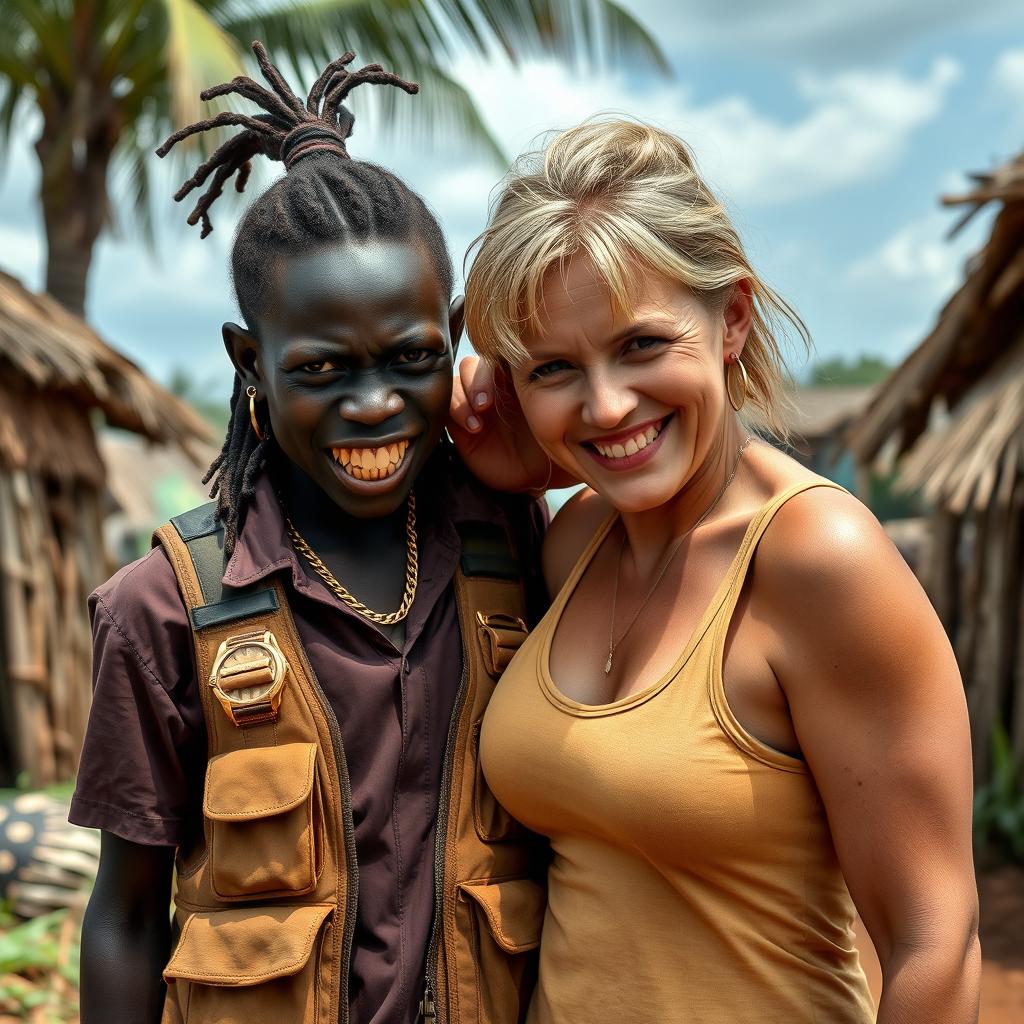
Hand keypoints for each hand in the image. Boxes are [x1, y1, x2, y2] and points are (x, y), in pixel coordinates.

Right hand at [448, 356, 577, 493]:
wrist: (539, 475)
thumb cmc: (558, 442)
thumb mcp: (566, 414)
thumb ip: (567, 392)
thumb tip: (576, 377)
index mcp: (517, 376)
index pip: (500, 354)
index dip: (500, 359)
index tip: (508, 378)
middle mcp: (495, 385)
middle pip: (477, 364)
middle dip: (480, 379)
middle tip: (488, 403)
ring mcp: (475, 402)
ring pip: (459, 379)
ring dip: (466, 393)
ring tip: (480, 416)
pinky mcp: (460, 423)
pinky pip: (446, 406)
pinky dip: (456, 410)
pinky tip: (474, 427)